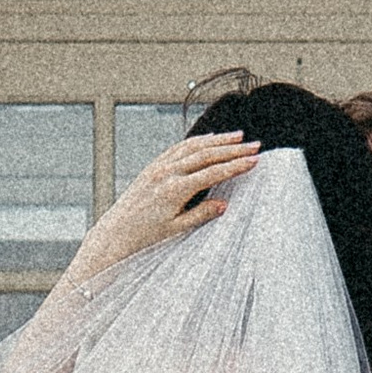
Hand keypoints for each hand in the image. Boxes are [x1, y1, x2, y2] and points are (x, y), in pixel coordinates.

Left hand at [62, 132, 256, 284]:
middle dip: (233, 149)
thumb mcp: (176, 229)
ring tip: (238, 137)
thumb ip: (201, 214)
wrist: (116, 231)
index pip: (213, 173)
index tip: (254, 160)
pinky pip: (179, 148)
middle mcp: (166, 173)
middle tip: (255, 145)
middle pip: (206, 154)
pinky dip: (197, 141)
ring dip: (218, 140)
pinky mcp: (154, 166)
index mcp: (175, 190)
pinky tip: (210, 139)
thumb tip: (224, 204)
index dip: (236, 166)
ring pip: (193, 146)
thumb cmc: (145, 235)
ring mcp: (159, 167)